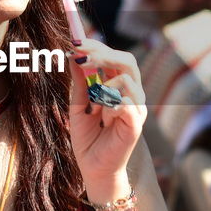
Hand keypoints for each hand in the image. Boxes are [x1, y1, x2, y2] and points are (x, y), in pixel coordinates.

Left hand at [68, 39, 146, 194]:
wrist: (93, 168)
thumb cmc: (88, 138)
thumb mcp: (78, 105)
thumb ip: (79, 81)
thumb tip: (73, 54)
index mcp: (119, 87)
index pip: (115, 57)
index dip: (97, 47)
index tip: (75, 41)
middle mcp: (132, 94)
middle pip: (127, 61)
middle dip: (103, 55)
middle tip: (81, 56)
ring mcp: (137, 108)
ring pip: (125, 79)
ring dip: (103, 89)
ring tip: (95, 108)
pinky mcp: (136, 124)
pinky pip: (125, 102)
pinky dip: (109, 107)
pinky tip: (104, 120)